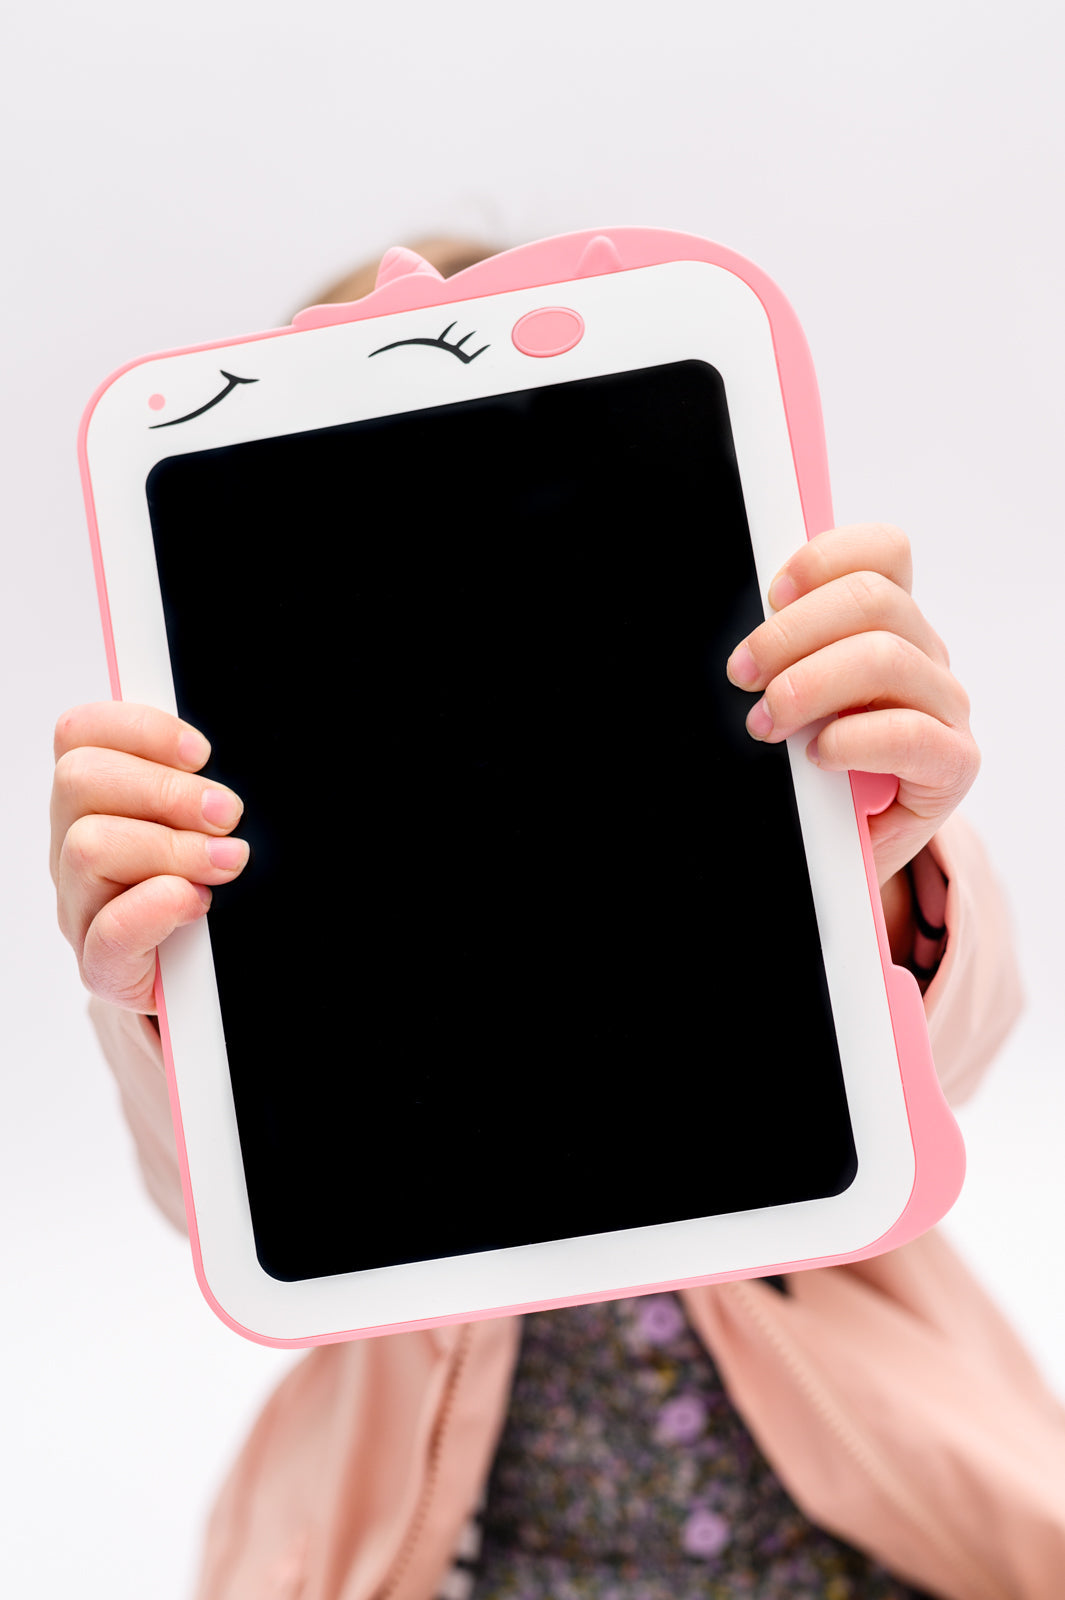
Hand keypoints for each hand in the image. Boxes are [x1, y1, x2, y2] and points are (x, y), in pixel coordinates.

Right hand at [50, 704, 248, 1011]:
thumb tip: (221, 776)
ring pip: (89, 847)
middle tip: (226, 814)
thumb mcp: (201, 826)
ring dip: (171, 848)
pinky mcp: (101, 963)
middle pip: (80, 780)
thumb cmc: (198, 886)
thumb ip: (198, 790)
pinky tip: (195, 902)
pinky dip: (157, 908)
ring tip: (224, 864)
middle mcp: (73, 845)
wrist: (194, 976)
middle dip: (166, 790)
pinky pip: (110, 930)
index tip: (200, 753)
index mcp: (93, 800)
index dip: (139, 730)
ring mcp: (80, 905)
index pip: (80, 734)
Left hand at [725, 524, 978, 954]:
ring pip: (886, 658)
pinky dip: (851, 740)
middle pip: (875, 600)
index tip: (773, 593)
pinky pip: (909, 734)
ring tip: (766, 723)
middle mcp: (924, 656)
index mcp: (888, 624)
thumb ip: (782, 654)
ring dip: (809, 686)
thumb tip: (743, 633)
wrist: (840, 853)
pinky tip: (818, 756)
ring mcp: (944, 708)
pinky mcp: (952, 764)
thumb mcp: (791, 698)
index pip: (883, 554)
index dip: (825, 559)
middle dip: (792, 633)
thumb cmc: (809, 767)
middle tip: (744, 673)